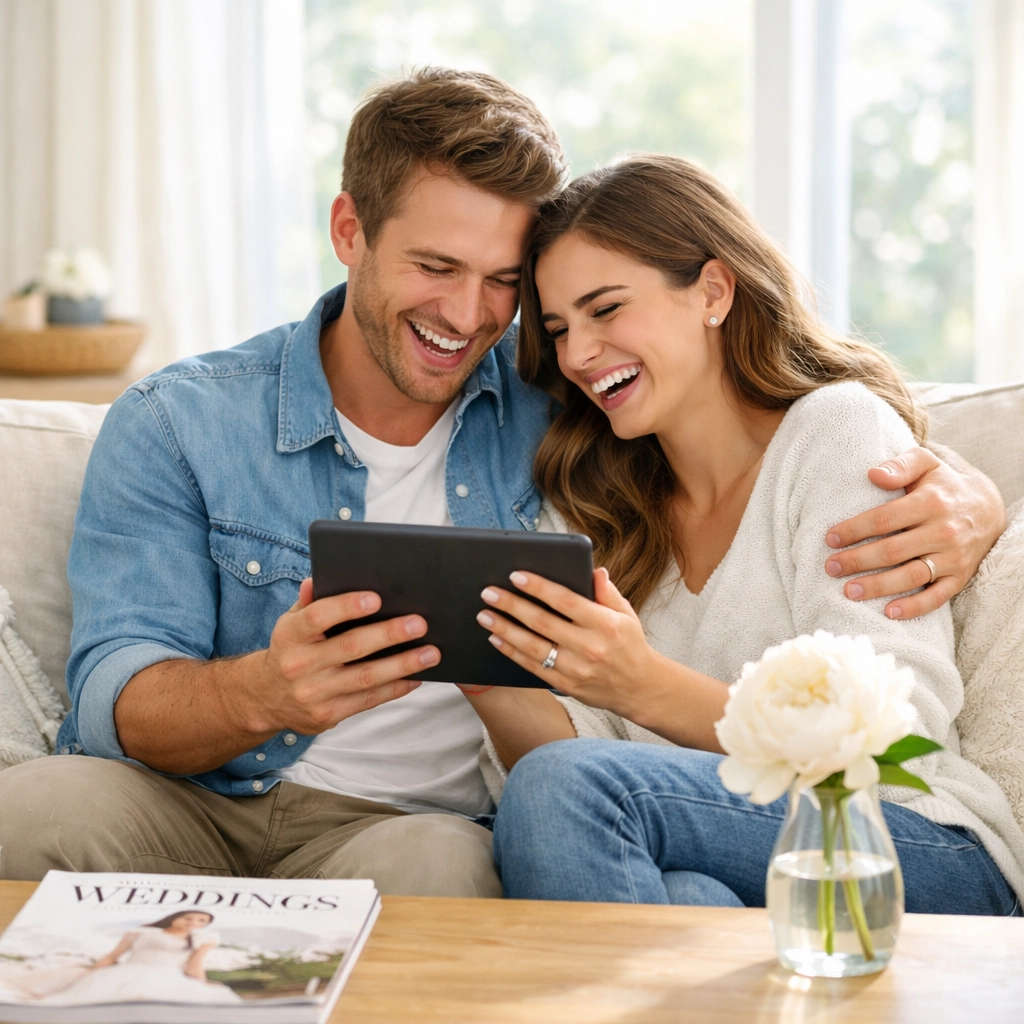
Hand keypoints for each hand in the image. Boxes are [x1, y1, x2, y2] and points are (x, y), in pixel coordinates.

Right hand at [253, 578, 438, 733]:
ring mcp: (314, 693)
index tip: (376, 598)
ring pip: (365, 677)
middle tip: (419, 624)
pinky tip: (416, 677)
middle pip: (350, 647)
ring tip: (430, 653)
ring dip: (402, 665)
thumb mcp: (291, 622)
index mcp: (290, 635)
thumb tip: (318, 579)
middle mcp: (300, 665)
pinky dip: (395, 688)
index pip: (318, 617)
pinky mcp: (328, 715)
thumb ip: (309, 602)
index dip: (346, 606)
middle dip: (389, 634)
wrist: (266, 697)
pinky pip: (368, 700)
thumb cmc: (292, 649)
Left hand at [476, 568, 655, 720]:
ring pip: (532, 646)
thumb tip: (595, 570)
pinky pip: (532, 667)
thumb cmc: (629, 644)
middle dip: (512, 606)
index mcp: (605, 624)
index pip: (566, 601)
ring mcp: (575, 668)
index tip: (516, 576)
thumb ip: (607, 592)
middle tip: (489, 592)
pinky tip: (496, 639)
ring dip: (504, 629)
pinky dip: (512, 652)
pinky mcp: (565, 684)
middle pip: (542, 623)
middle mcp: (589, 646)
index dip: (539, 587)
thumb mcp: (626, 614)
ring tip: (484, 615)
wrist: (639, 688)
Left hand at [824, 444, 1005, 619]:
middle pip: (893, 551)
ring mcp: (953, 557)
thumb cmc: (943, 484)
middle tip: (830, 568)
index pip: (885, 519)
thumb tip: (873, 474)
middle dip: (857, 561)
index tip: (831, 539)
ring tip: (848, 591)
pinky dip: (914, 607)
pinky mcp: (960, 577)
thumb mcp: (926, 463)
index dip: (855, 530)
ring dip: (878, 587)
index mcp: (931, 502)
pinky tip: (888, 612)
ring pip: (911, 576)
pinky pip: (937, 597)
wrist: (988, 506)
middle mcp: (944, 532)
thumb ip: (900, 465)